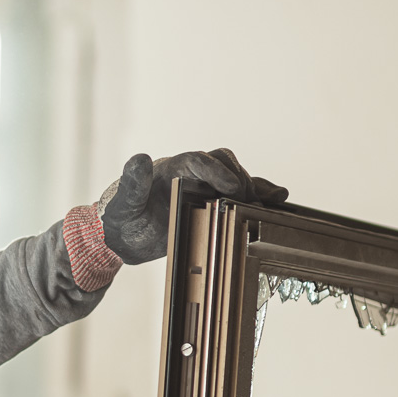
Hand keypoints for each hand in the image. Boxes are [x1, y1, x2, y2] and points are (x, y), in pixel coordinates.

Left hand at [96, 149, 288, 263]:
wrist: (122, 237)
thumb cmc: (121, 220)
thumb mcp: (122, 205)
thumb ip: (131, 184)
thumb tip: (139, 159)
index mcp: (169, 169)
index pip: (196, 160)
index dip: (216, 170)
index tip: (231, 187)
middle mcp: (188, 174)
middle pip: (221, 161)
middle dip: (237, 176)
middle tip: (247, 197)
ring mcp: (201, 187)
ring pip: (234, 175)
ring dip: (254, 184)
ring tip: (272, 197)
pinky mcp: (210, 202)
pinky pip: (237, 194)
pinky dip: (258, 195)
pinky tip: (277, 199)